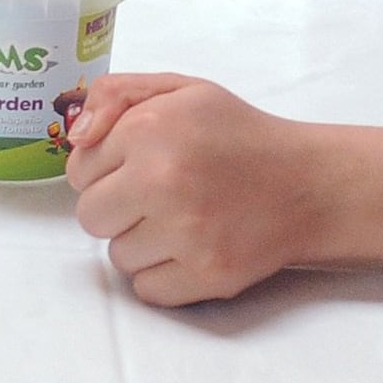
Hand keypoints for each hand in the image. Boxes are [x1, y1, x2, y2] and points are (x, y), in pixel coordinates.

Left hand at [65, 73, 323, 304]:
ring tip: (180, 221)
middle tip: (156, 198)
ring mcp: (186, 233)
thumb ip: (115, 95)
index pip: (78, 170)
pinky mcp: (208, 274)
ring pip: (117, 257)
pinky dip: (163, 277)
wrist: (308, 184)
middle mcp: (162, 180)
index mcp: (149, 128)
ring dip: (141, 244)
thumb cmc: (237, 136)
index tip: (138, 167)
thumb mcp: (180, 91)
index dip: (106, 171)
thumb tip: (73, 135)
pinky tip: (190, 249)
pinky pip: (147, 290)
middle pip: (91, 217)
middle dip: (117, 209)